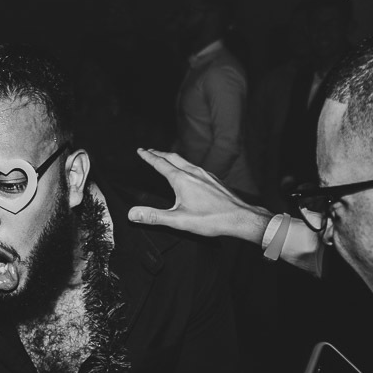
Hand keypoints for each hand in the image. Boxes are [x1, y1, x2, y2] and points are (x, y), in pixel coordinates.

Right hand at [127, 149, 272, 242]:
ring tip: (166, 159)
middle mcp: (194, 173)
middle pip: (172, 158)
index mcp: (182, 180)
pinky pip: (196, 167)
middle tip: (149, 151)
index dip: (148, 157)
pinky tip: (188, 172)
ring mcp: (206, 175)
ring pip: (185, 161)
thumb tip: (132, 213)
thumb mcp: (178, 221)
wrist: (240, 218)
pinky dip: (185, 165)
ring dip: (172, 158)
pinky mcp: (214, 180)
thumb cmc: (212, 220)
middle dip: (159, 153)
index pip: (160, 164)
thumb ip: (154, 217)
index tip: (140, 151)